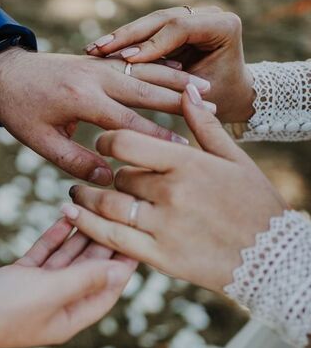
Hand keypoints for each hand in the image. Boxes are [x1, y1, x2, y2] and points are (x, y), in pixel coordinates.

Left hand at [0, 48, 193, 185]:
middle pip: (148, 89)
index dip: (159, 137)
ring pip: (147, 72)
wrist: (4, 73)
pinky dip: (161, 67)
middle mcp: (96, 77)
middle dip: (182, 102)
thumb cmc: (21, 111)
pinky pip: (137, 64)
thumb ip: (76, 161)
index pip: (129, 123)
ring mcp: (100, 65)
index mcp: (82, 100)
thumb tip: (110, 178)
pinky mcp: (100, 61)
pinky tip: (181, 71)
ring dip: (178, 80)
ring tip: (207, 87)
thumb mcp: (41, 142)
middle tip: (216, 109)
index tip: (186, 149)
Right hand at [0, 218, 136, 347]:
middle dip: (102, 243)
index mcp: (68, 318)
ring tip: (94, 209)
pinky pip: (45, 253)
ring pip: (67, 259)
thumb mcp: (47, 292)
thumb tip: (119, 272)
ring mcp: (36, 291)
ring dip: (79, 235)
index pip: (106, 289)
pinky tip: (66, 218)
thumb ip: (83, 280)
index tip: (138, 238)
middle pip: (88, 270)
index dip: (123, 265)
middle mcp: (56, 305)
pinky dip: (55, 237)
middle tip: (117, 215)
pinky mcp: (18, 276)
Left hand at [61, 84, 286, 293]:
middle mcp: (171, 192)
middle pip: (119, 175)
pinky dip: (88, 227)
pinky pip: (113, 239)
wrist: (273, 257)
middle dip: (111, 175)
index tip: (105, 143)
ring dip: (86, 200)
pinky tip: (74, 218)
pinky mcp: (160, 256)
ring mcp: (164, 226)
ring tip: (75, 198)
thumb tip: (187, 90)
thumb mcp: (234, 159)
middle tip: (104, 176)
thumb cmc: (255, 202)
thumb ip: (205, 124)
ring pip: (108, 206)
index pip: (126, 141)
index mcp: (187, 162)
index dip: (108, 140)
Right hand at [86, 6, 254, 122]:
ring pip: (149, 22)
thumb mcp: (200, 95)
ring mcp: (192, 15)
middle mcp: (209, 14)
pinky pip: (146, 31)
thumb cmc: (220, 101)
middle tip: (100, 49)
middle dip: (128, 36)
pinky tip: (100, 49)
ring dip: (120, 37)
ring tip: (93, 49)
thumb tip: (141, 77)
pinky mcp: (176, 23)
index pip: (180, 28)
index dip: (151, 44)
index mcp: (224, 26)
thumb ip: (173, 82)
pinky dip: (124, 42)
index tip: (126, 59)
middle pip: (161, 20)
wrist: (232, 97)